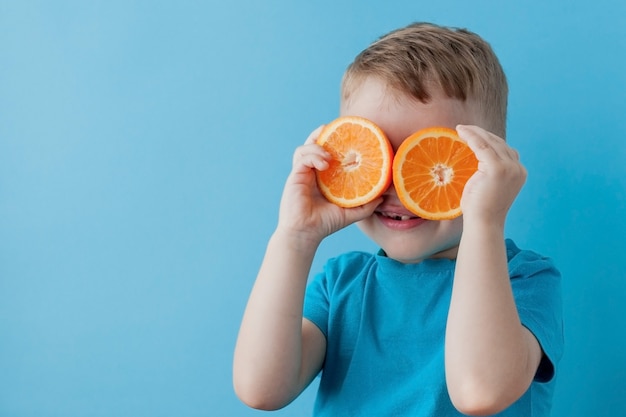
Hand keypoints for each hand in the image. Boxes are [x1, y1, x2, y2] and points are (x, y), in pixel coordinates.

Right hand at [276, 126, 381, 242]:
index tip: (349, 137)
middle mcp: (311, 172)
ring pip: (305, 148)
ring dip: (318, 146)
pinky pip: (302, 158)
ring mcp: (301, 173)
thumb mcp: (351, 213)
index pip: (326, 152)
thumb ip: (367, 204)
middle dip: (322, 134)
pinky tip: (325, 165)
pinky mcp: (295, 176)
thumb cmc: (325, 224)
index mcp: (322, 177)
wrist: (306, 233)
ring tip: (330, 157)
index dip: (335, 141)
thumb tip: (384, 195)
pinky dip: (314, 156)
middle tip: (335, 131)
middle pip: (313, 144)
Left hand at [457, 125, 526, 226]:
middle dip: (482, 133)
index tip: (474, 135)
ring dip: (475, 132)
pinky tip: (460, 132)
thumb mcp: (488, 186)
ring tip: (461, 129)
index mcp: (518, 172)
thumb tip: (474, 161)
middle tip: (465, 129)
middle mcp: (517, 168)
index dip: (489, 140)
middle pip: (499, 143)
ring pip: (490, 142)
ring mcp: (509, 168)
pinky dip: (471, 136)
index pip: (505, 149)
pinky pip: (482, 145)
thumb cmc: (480, 209)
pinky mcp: (497, 168)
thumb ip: (488, 172)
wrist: (483, 223)